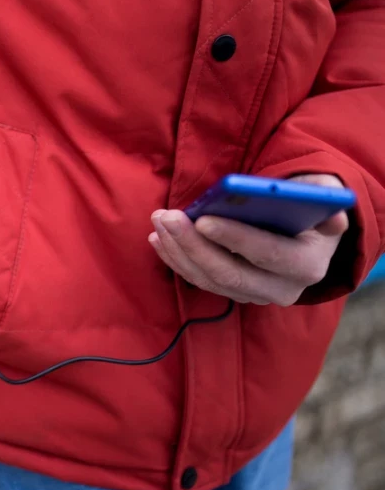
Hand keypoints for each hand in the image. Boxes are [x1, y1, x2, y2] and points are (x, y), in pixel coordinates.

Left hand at [147, 174, 349, 305]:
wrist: (304, 237)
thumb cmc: (308, 210)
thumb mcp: (320, 198)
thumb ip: (322, 195)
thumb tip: (329, 204)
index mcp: (307, 264)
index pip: (268, 254)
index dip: (235, 238)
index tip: (203, 219)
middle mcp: (282, 289)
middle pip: (229, 273)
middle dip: (193, 244)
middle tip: (168, 216)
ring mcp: (254, 294)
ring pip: (208, 279)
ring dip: (178, 250)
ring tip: (160, 219)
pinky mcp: (232, 293)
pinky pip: (199, 280)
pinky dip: (176, 259)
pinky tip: (159, 237)